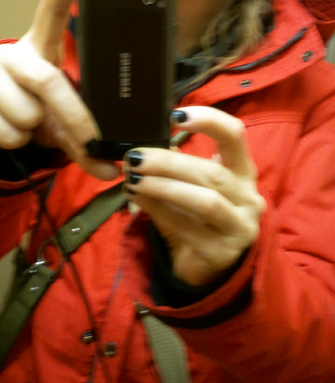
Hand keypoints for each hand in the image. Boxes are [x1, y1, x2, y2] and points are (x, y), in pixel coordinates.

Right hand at [0, 0, 118, 180]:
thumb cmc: (38, 110)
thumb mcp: (64, 121)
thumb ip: (87, 142)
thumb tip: (111, 171)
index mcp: (40, 45)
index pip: (52, 6)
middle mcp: (11, 51)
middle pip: (47, 80)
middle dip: (73, 117)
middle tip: (89, 139)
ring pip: (27, 115)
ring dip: (36, 131)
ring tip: (30, 121)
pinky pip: (5, 133)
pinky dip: (16, 142)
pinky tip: (10, 128)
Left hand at [123, 106, 265, 286]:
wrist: (209, 266)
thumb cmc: (198, 216)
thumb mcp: (191, 185)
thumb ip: (176, 165)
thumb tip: (141, 148)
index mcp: (242, 171)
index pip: (234, 135)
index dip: (208, 120)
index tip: (175, 115)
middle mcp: (248, 197)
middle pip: (211, 172)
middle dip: (168, 163)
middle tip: (134, 157)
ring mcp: (239, 227)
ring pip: (203, 200)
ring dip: (163, 186)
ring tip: (133, 179)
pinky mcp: (222, 252)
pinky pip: (187, 227)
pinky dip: (157, 210)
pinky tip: (137, 199)